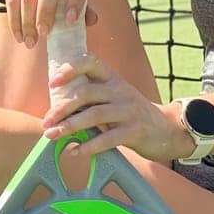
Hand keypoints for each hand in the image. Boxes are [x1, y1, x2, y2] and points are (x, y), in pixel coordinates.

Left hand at [40, 56, 195, 163]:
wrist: (167, 129)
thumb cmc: (130, 113)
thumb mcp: (114, 96)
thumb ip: (91, 97)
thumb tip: (56, 110)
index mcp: (112, 78)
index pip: (90, 62)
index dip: (70, 69)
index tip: (52, 83)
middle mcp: (120, 90)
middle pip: (86, 93)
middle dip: (62, 108)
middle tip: (46, 122)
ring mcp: (128, 110)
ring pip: (94, 115)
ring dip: (69, 126)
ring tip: (52, 136)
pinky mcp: (135, 131)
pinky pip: (108, 139)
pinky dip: (88, 146)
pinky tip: (74, 152)